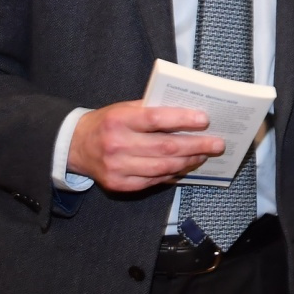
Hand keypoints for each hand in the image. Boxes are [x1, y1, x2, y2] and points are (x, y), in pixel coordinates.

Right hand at [66, 100, 223, 192]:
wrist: (76, 146)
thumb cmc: (108, 122)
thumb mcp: (125, 108)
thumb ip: (152, 110)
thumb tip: (189, 114)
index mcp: (119, 120)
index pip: (156, 119)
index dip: (182, 119)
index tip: (205, 119)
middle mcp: (117, 145)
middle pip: (165, 147)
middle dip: (196, 145)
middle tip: (217, 143)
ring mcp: (118, 168)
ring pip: (163, 167)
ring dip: (189, 162)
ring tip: (204, 155)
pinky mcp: (120, 185)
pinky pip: (154, 181)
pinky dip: (173, 174)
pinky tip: (185, 167)